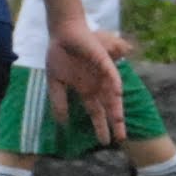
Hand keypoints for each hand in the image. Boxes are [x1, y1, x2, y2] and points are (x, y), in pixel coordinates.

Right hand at [45, 21, 127, 141]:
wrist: (61, 34)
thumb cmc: (60, 55)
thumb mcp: (56, 83)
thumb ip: (58, 102)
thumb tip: (61, 123)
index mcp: (87, 91)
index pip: (97, 112)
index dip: (100, 126)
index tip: (104, 142)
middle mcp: (97, 85)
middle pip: (108, 108)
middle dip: (114, 123)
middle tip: (120, 139)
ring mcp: (101, 74)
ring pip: (113, 95)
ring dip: (117, 107)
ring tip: (120, 122)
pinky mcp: (103, 61)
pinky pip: (111, 74)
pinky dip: (114, 83)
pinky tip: (117, 94)